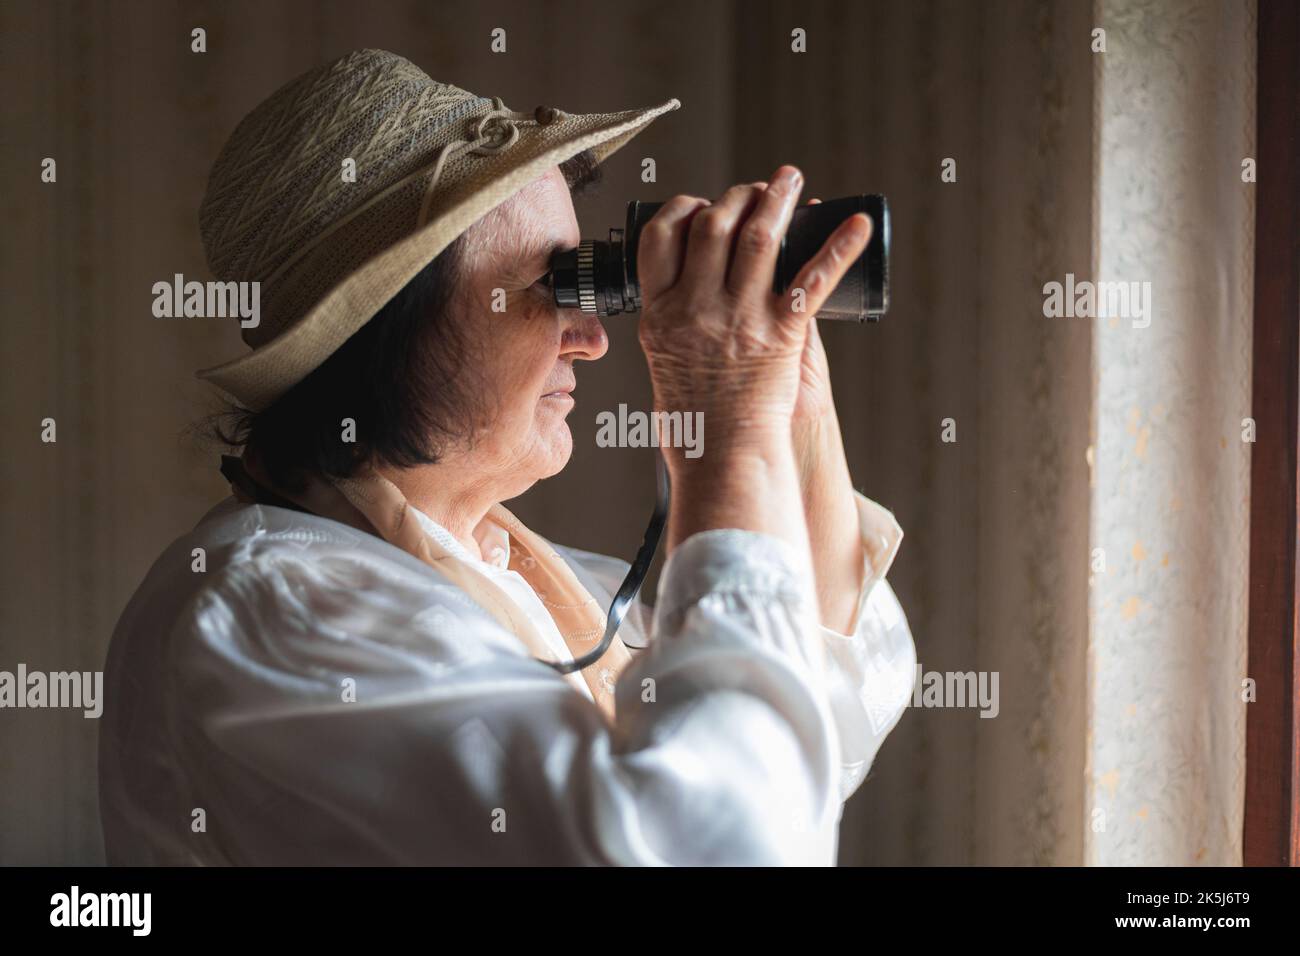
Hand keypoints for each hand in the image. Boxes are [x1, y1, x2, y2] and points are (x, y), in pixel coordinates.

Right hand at [636, 171, 871, 466]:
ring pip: (758, 236)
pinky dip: (839, 247)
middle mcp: (695, 308)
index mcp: (660, 316)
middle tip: (754, 189)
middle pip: (712, 226)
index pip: (660, 239)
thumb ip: (674, 330)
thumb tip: (687, 308)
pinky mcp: (780, 335)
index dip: (682, 210)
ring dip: (778, 199)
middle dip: (736, 195)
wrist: (722, 465)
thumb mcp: (663, 370)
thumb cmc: (694, 431)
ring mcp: (738, 318)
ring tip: (790, 181)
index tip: (699, 205)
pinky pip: (812, 279)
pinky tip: (857, 226)